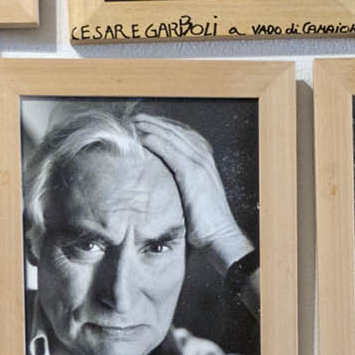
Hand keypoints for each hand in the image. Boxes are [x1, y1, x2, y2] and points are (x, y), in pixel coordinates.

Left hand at [133, 111, 251, 268]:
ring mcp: (200, 165)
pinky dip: (158, 143)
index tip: (146, 122)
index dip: (164, 126)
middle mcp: (204, 158)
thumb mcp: (193, 197)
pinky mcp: (193, 174)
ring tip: (136, 123)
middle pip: (177, 132)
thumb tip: (161, 183)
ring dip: (153, 128)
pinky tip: (144, 138)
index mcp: (205, 161)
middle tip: (136, 118)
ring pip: (173, 138)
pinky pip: (172, 153)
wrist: (219, 236)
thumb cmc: (205, 222)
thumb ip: (182, 184)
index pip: (183, 134)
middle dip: (156, 122)